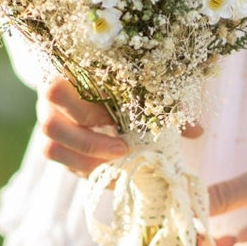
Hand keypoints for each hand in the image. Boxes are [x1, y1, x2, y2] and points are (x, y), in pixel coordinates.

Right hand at [38, 76, 202, 176]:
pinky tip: (114, 169)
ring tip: (119, 161)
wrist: (94, 92)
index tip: (120, 116)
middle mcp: (50, 100)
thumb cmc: (120, 86)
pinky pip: (63, 164)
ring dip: (86, 159)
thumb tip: (198, 131)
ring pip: (50, 147)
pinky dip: (88, 170)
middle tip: (123, 147)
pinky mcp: (55, 147)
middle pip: (50, 123)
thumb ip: (164, 107)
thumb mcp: (141, 91)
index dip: (89, 106)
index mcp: (67, 75)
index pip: (58, 88)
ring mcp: (48, 126)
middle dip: (89, 139)